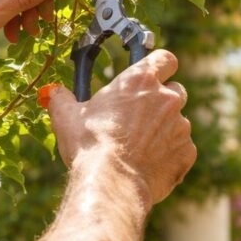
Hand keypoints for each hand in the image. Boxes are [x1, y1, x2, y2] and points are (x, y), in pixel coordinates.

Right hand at [46, 50, 196, 205]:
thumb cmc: (89, 145)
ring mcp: (181, 126)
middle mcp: (167, 98)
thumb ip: (62, 99)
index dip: (159, 65)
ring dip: (164, 131)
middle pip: (175, 90)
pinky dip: (170, 156)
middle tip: (140, 118)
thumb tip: (54, 93)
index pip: (165, 58)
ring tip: (139, 148)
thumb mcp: (67, 117)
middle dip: (162, 101)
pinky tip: (148, 166)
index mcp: (141, 80)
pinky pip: (182, 150)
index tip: (151, 75)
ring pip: (178, 123)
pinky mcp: (186, 152)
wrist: (112, 182)